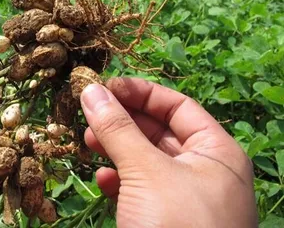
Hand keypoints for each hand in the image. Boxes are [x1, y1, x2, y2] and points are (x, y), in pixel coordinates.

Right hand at [80, 78, 256, 227]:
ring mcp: (183, 198)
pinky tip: (102, 181)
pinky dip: (119, 182)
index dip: (140, 92)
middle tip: (88, 113)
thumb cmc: (178, 227)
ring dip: (115, 149)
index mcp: (215, 152)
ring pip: (144, 160)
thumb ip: (118, 128)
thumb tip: (91, 90)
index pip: (177, 105)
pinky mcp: (164, 221)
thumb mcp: (146, 172)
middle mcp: (203, 171)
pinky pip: (139, 190)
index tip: (104, 87)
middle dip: (122, 121)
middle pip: (158, 131)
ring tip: (87, 142)